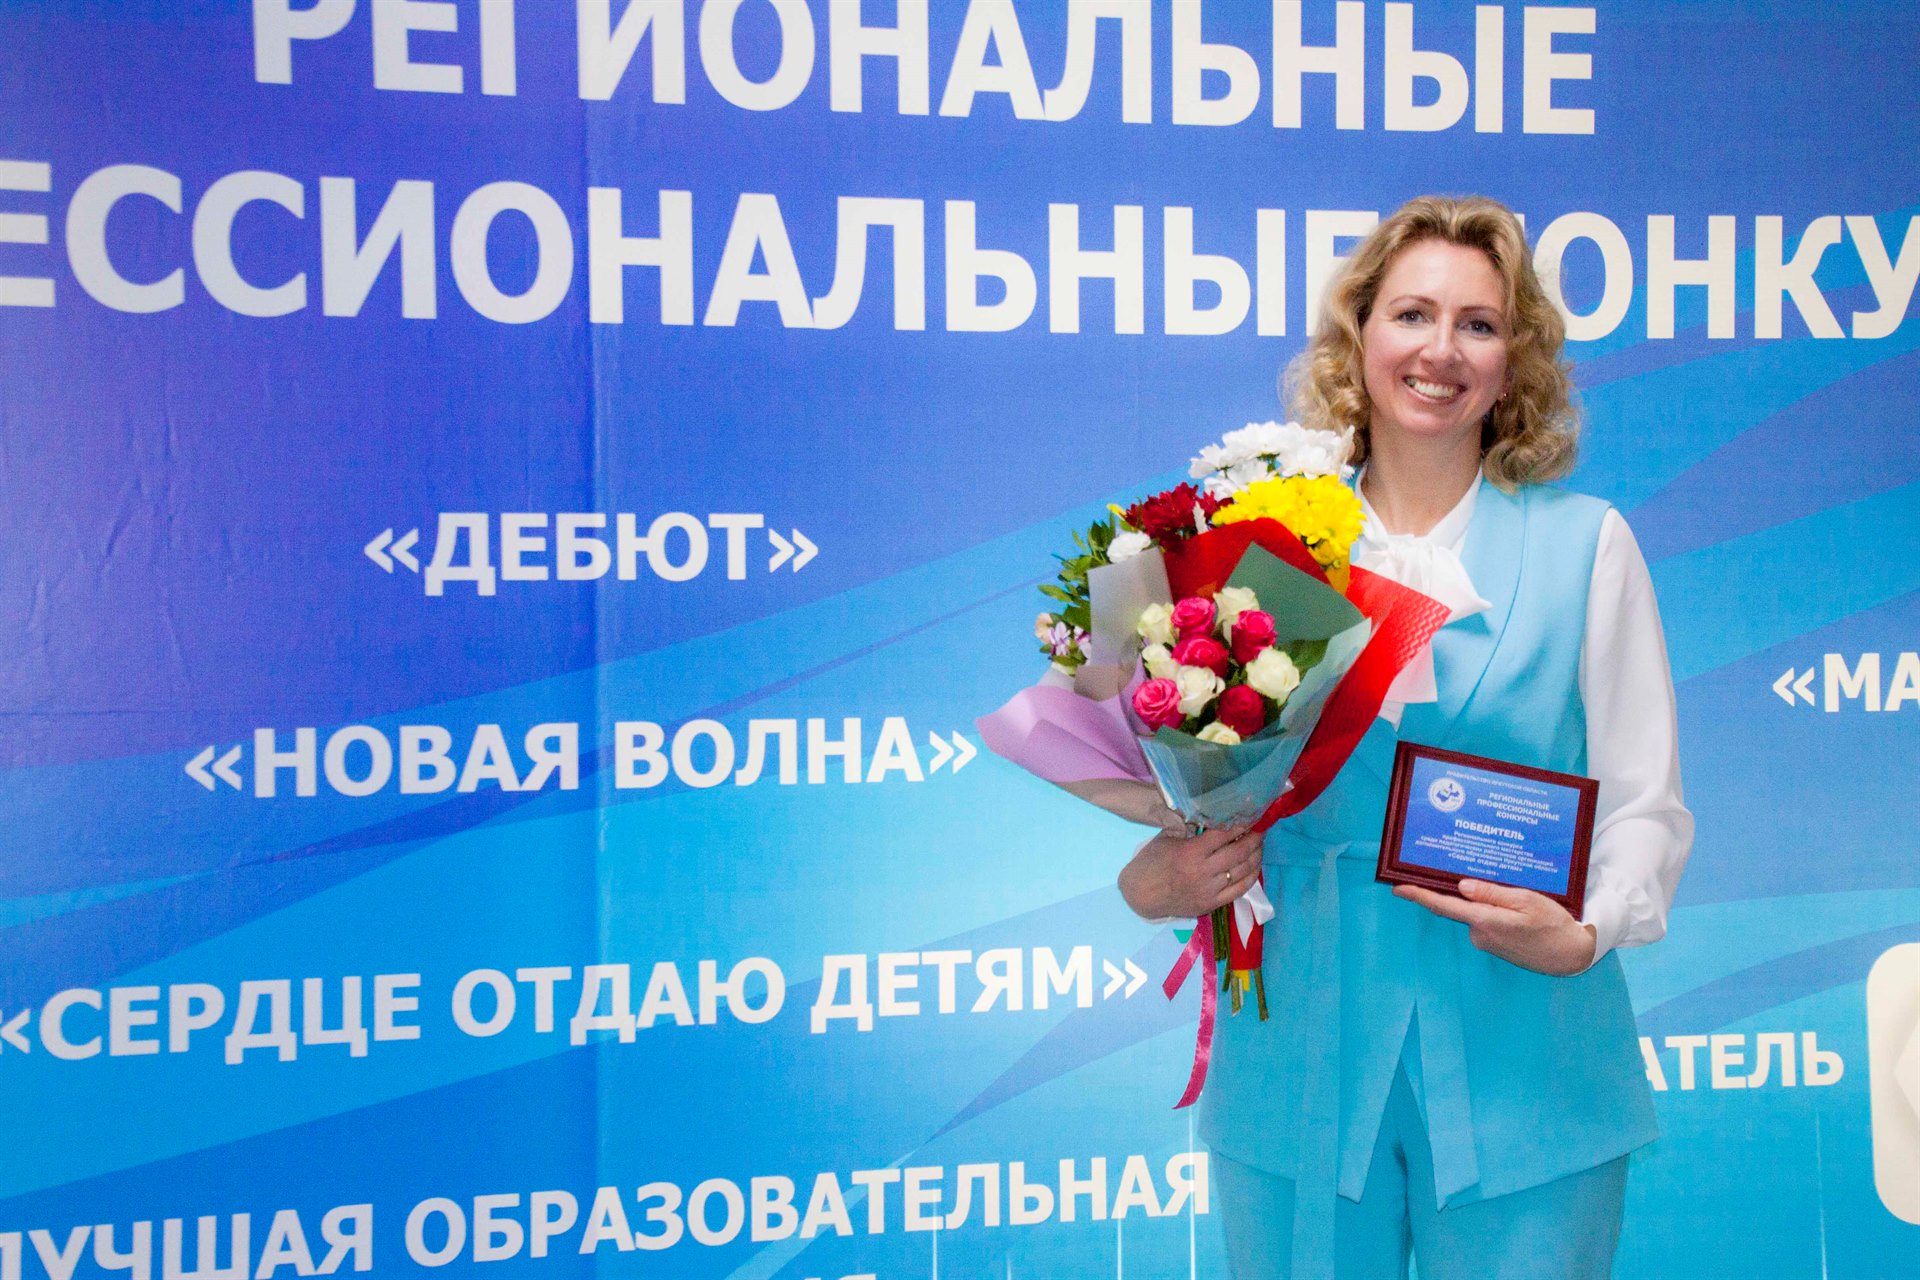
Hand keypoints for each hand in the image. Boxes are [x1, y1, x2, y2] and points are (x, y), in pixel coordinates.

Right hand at [1119, 826, 1263, 920]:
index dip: (1240, 825)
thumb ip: (1187, 826)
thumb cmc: (1151, 862)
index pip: (1223, 835)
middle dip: (1254, 839)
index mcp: (1191, 852)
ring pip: (1242, 871)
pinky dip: (1251, 878)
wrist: (1140, 895)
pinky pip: (1239, 891)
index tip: (1250, 818)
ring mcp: (1209, 889)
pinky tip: (1254, 867)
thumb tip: (1210, 814)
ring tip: (1259, 846)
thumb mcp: (1166, 837)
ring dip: (1255, 857)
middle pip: (1238, 852)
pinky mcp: (1211, 904)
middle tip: (1260, 830)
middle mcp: (1203, 871)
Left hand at [1392, 879, 1596, 975]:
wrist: (1570, 956)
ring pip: (1474, 912)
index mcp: (1486, 921)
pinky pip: (1484, 920)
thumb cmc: (1553, 925)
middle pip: (1458, 905)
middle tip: (1451, 865)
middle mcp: (1480, 933)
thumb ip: (1493, 893)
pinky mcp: (1494, 944)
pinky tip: (1506, 902)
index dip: (1419, 896)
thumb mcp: (1527, 900)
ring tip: (1497, 881)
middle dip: (1454, 888)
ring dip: (1478, 899)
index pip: (1444, 906)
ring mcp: (1486, 941)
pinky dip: (1488, 909)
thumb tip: (1462, 886)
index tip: (1398, 888)